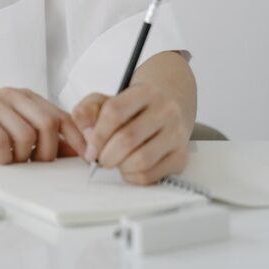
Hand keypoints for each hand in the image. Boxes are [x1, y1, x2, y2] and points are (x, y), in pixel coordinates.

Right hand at [0, 87, 88, 164]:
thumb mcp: (10, 123)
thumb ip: (38, 133)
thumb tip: (71, 150)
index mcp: (27, 97)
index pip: (63, 116)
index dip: (77, 139)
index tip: (83, 160)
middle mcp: (14, 96)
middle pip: (48, 124)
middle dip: (48, 153)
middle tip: (36, 166)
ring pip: (26, 134)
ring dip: (24, 157)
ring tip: (14, 162)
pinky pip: (0, 139)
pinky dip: (4, 157)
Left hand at [70, 82, 189, 184]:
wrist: (165, 111)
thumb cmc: (131, 109)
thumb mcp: (105, 100)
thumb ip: (87, 112)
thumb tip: (87, 136)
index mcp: (145, 92)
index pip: (114, 112)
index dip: (97, 134)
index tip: (90, 148)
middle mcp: (165, 111)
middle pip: (127, 138)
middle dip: (106, 155)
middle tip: (100, 159)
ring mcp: (176, 134)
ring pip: (141, 160)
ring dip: (120, 166)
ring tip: (115, 162)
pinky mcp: (180, 156)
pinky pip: (151, 175)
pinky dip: (133, 177)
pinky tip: (128, 168)